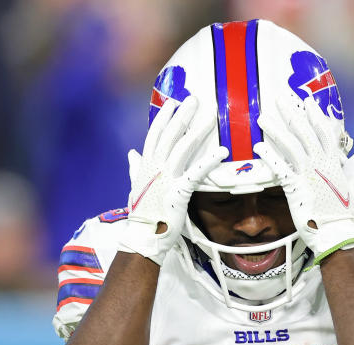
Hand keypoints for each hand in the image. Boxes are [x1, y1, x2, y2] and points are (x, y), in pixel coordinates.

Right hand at [119, 96, 227, 264]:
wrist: (143, 236)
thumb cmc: (142, 213)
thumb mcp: (136, 186)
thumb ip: (135, 167)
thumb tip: (131, 153)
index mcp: (145, 165)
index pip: (154, 134)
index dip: (163, 117)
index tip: (172, 103)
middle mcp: (155, 168)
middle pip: (170, 135)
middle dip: (183, 115)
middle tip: (195, 99)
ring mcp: (166, 178)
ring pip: (183, 147)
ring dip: (198, 130)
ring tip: (211, 116)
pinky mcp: (178, 191)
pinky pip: (196, 172)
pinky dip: (209, 160)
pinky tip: (222, 150)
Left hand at [254, 95, 353, 266]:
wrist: (336, 232)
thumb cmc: (341, 212)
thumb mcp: (349, 187)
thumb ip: (350, 170)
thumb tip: (353, 158)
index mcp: (334, 161)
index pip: (325, 131)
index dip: (315, 115)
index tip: (306, 101)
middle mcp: (322, 163)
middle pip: (304, 133)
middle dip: (291, 114)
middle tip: (278, 99)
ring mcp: (309, 174)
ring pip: (291, 146)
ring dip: (276, 130)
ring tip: (262, 118)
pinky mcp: (296, 187)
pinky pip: (280, 168)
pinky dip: (269, 156)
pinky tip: (258, 146)